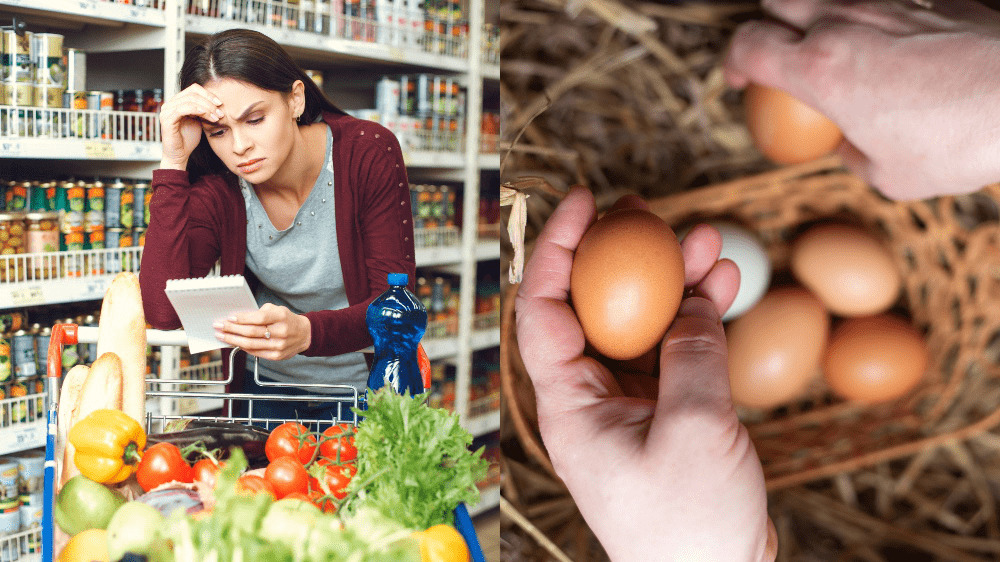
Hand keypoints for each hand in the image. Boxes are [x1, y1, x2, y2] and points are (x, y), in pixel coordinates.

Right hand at [158, 83, 225, 169]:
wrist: (179, 155)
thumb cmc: (188, 139)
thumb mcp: (199, 120)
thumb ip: (204, 110)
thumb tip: (218, 102)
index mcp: (178, 102)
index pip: (194, 89)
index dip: (208, 94)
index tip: (220, 103)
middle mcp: (170, 104)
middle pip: (192, 93)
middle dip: (209, 102)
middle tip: (220, 112)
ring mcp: (167, 110)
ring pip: (190, 100)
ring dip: (207, 107)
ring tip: (217, 117)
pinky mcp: (166, 119)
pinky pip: (183, 109)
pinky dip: (198, 111)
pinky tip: (208, 117)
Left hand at [214, 303, 311, 359]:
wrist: (304, 335)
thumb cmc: (287, 320)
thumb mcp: (277, 310)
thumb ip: (260, 312)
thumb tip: (238, 318)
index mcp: (282, 317)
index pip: (259, 318)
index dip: (242, 318)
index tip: (229, 318)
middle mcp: (282, 332)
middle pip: (252, 332)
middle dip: (232, 329)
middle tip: (219, 326)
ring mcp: (279, 346)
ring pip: (251, 344)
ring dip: (233, 340)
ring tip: (222, 336)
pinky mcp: (277, 356)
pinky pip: (255, 352)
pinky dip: (243, 347)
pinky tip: (235, 343)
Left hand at [515, 186, 775, 560]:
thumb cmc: (689, 524)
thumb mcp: (696, 428)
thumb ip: (691, 353)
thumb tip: (690, 297)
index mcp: (569, 403)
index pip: (543, 309)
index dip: (556, 248)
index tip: (584, 202)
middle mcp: (589, 397)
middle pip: (591, 307)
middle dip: (618, 254)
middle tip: (647, 210)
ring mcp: (627, 404)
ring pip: (639, 323)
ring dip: (672, 281)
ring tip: (709, 240)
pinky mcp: (663, 413)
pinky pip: (672, 351)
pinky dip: (697, 317)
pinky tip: (724, 284)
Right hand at [724, 0, 999, 199]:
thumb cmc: (961, 141)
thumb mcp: (890, 176)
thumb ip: (854, 154)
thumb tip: (851, 145)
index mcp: (820, 68)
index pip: (747, 45)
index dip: (732, 62)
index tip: (738, 81)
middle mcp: (845, 22)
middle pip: (777, 1)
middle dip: (768, 25)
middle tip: (777, 56)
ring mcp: (890, 3)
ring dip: (817, 18)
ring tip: (831, 47)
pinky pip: (885, 1)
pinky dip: (874, 18)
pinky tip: (895, 46)